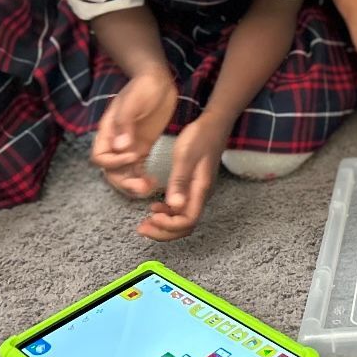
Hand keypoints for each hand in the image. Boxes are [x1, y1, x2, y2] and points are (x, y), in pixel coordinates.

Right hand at [93, 69, 177, 197]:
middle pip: (111, 170)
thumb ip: (125, 124)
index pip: (100, 156)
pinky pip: (138, 168)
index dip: (113, 162)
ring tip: (148, 188)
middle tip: (141, 186)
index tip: (133, 157)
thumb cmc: (142, 87)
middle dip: (123, 181)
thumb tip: (120, 146)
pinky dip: (143, 177)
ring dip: (133, 183)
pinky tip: (153, 182)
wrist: (158, 81)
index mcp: (107, 131)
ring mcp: (129, 146)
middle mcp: (115, 142)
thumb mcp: (132, 102)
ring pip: (124, 173)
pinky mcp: (143, 147)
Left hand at [137, 112, 227, 240]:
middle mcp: (201, 195)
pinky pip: (183, 209)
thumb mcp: (185, 157)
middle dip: (164, 232)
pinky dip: (168, 214)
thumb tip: (173, 206)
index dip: (168, 226)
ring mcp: (199, 192)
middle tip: (142, 228)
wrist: (214, 124)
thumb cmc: (200, 137)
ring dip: (164, 225)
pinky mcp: (194, 187)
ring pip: (183, 219)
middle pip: (186, 226)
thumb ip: (179, 182)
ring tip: (145, 222)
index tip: (150, 218)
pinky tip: (155, 208)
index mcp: (200, 189)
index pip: (187, 221)